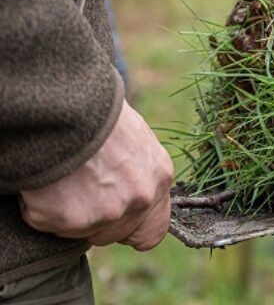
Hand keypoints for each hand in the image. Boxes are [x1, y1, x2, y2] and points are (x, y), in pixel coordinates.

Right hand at [20, 101, 172, 250]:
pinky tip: (50, 181)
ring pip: (86, 232)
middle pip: (116, 234)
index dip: (131, 228)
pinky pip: (53, 225)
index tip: (115, 215)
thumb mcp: (136, 140)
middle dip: (99, 219)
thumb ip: (139, 173)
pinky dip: (46, 208)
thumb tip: (129, 192)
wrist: (72, 107)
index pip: (152, 231)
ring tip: (66, 179)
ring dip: (73, 213)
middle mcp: (141, 199)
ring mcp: (109, 213)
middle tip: (82, 190)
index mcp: (159, 178)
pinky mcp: (75, 220)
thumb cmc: (102, 117)